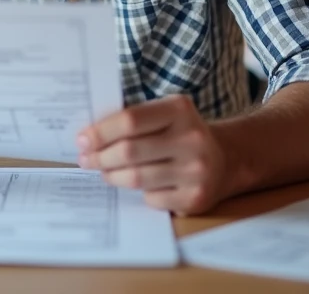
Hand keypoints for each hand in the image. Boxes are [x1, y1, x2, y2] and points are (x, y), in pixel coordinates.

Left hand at [76, 94, 230, 214]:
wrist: (226, 159)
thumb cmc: (182, 133)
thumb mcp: (165, 114)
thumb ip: (134, 120)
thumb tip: (89, 136)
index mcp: (179, 110)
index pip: (130, 120)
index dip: (100, 132)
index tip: (82, 140)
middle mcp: (192, 138)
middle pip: (129, 152)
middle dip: (100, 157)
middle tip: (85, 159)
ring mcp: (196, 171)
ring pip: (136, 178)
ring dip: (111, 176)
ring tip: (103, 171)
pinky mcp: (196, 198)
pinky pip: (151, 198)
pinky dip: (138, 193)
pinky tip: (137, 185)